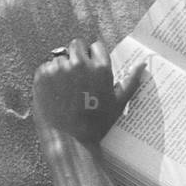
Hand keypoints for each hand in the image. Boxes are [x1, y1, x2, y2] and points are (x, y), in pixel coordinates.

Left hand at [32, 38, 146, 145]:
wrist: (70, 140)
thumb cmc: (96, 123)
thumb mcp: (118, 103)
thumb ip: (131, 80)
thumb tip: (143, 63)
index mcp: (101, 68)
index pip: (95, 46)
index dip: (92, 57)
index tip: (89, 69)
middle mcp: (80, 64)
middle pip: (76, 45)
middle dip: (76, 56)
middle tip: (75, 77)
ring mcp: (60, 68)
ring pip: (59, 57)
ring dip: (61, 68)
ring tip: (64, 90)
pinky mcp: (43, 75)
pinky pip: (45, 67)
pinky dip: (47, 77)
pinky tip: (54, 93)